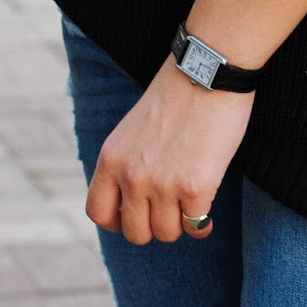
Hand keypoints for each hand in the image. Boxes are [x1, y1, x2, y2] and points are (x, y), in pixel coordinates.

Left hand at [85, 56, 252, 243]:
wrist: (207, 72)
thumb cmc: (176, 96)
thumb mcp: (132, 130)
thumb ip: (126, 162)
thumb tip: (133, 200)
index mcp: (111, 159)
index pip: (98, 213)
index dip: (118, 222)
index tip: (136, 214)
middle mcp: (131, 175)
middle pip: (135, 232)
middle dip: (153, 227)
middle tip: (168, 212)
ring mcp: (162, 184)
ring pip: (167, 233)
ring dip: (180, 226)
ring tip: (189, 209)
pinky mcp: (195, 187)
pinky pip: (196, 226)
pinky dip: (203, 226)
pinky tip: (207, 214)